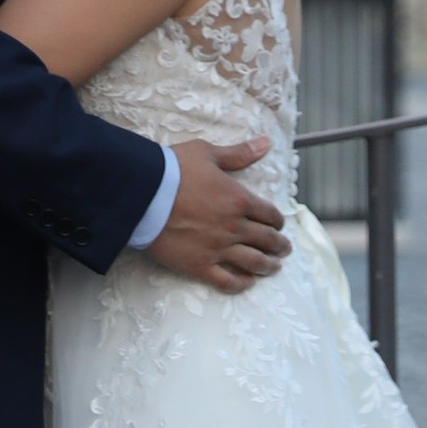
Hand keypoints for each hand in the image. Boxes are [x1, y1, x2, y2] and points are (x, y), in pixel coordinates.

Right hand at [152, 135, 288, 291]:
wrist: (142, 193)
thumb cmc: (172, 169)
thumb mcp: (207, 153)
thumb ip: (238, 153)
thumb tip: (265, 144)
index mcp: (239, 199)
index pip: (269, 214)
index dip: (277, 220)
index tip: (278, 224)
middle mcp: (234, 227)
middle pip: (266, 240)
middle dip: (279, 245)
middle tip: (284, 249)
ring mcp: (218, 249)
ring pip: (253, 262)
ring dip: (268, 266)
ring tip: (274, 267)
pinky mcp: (199, 266)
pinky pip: (227, 280)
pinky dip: (241, 283)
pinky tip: (247, 282)